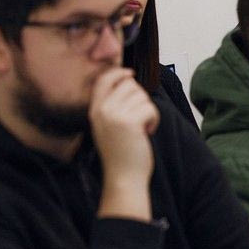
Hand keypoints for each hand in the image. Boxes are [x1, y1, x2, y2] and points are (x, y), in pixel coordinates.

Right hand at [90, 68, 159, 186]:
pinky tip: (147, 132)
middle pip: (129, 85)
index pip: (104, 79)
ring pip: (142, 96)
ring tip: (143, 127)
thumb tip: (129, 82)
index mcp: (95, 110)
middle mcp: (102, 110)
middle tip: (140, 118)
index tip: (130, 74)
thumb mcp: (108, 126)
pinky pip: (150, 108)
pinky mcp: (129, 122)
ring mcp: (114, 115)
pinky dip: (154, 119)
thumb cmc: (121, 153)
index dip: (118, 72)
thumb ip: (113, 106)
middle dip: (141, 98)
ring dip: (149, 111)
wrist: (123, 176)